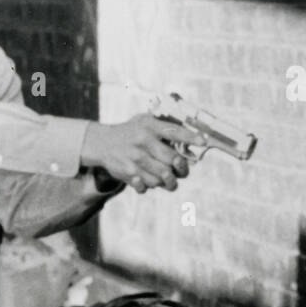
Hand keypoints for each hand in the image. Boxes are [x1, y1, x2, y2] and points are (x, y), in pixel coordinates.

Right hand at [81, 116, 203, 193]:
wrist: (102, 142)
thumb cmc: (131, 131)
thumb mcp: (146, 121)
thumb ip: (166, 126)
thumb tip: (193, 137)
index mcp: (150, 127)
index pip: (174, 131)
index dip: (191, 137)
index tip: (203, 142)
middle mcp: (143, 142)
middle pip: (172, 159)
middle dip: (182, 167)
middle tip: (183, 168)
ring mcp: (135, 159)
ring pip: (163, 176)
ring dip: (170, 180)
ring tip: (170, 178)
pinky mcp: (128, 173)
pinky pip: (147, 186)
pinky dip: (153, 186)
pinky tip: (151, 180)